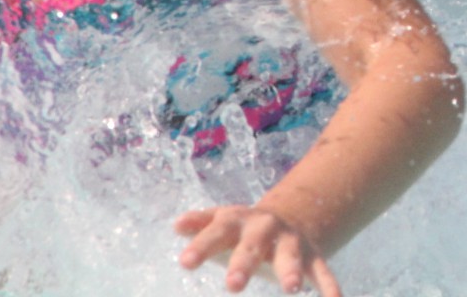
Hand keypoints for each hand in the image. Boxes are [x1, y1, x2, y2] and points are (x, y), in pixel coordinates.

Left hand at [175, 205, 341, 295]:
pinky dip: (329, 285)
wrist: (286, 218)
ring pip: (291, 255)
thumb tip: (177, 226)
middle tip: (232, 286)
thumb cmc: (242, 229)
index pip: (216, 232)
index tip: (184, 263)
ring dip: (290, 270)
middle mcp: (265, 228)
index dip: (201, 247)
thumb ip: (200, 224)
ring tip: (290, 288)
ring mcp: (290, 241)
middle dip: (243, 264)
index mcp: (237, 220)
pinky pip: (323, 271)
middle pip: (252, 245)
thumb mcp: (221, 222)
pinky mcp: (313, 256)